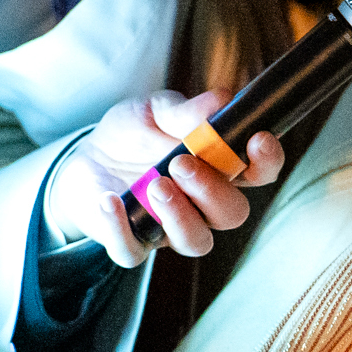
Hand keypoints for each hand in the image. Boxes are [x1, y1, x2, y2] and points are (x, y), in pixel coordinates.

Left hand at [46, 89, 284, 267]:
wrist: (85, 159)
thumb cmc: (133, 135)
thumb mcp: (154, 111)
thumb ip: (184, 110)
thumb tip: (221, 99)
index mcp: (219, 169)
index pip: (259, 173)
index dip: (266, 162)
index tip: (258, 139)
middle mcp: (202, 205)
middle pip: (231, 213)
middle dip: (212, 190)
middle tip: (181, 162)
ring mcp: (169, 228)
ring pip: (195, 241)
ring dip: (180, 216)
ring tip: (156, 185)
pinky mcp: (131, 242)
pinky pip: (133, 251)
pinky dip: (121, 228)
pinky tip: (110, 200)